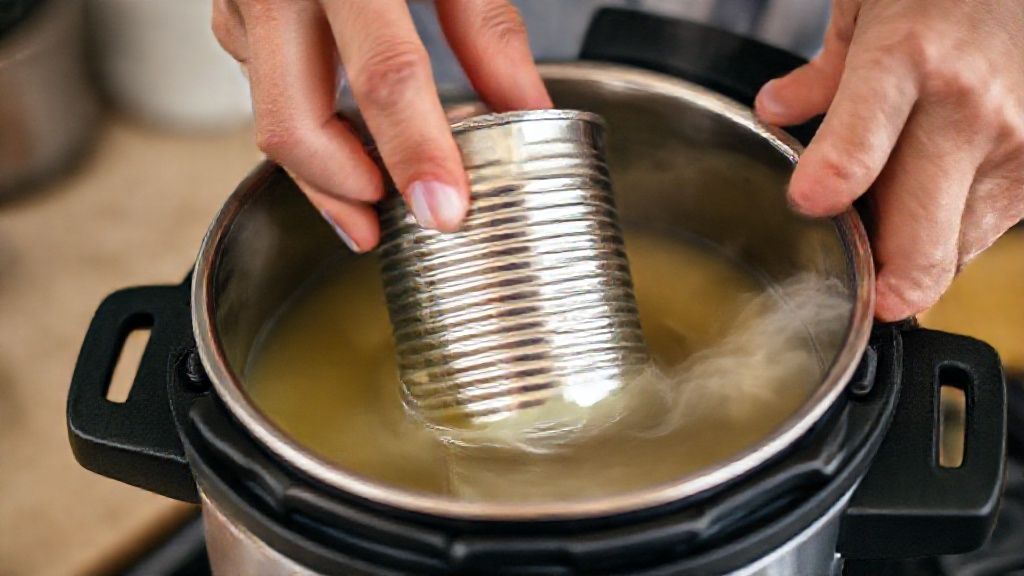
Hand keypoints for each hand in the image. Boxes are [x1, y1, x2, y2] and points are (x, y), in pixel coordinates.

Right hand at [212, 0, 550, 251]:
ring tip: (374, 195)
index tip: (446, 209)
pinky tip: (343, 138)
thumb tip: (525, 108)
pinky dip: (305, 125)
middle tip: (392, 227)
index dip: (417, 151)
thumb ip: (486, 29)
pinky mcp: (232, 14)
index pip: (385, 74)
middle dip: (345, 192)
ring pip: (268, 118)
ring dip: (322, 171)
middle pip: (294, 121)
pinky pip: (259, 90)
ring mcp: (243, 0)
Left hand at [755, 0, 1023, 320]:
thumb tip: (775, 113)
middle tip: (852, 292)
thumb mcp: (867, 10)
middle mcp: (968, 110)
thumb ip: (822, 75)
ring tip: (891, 220)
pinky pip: (984, 232)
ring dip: (912, 255)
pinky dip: (950, 230)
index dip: (831, 185)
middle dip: (881, 288)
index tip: (809, 205)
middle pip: (919, 244)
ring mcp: (1014, 146)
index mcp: (906, 62)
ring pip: (951, 251)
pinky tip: (933, 197)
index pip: (861, 145)